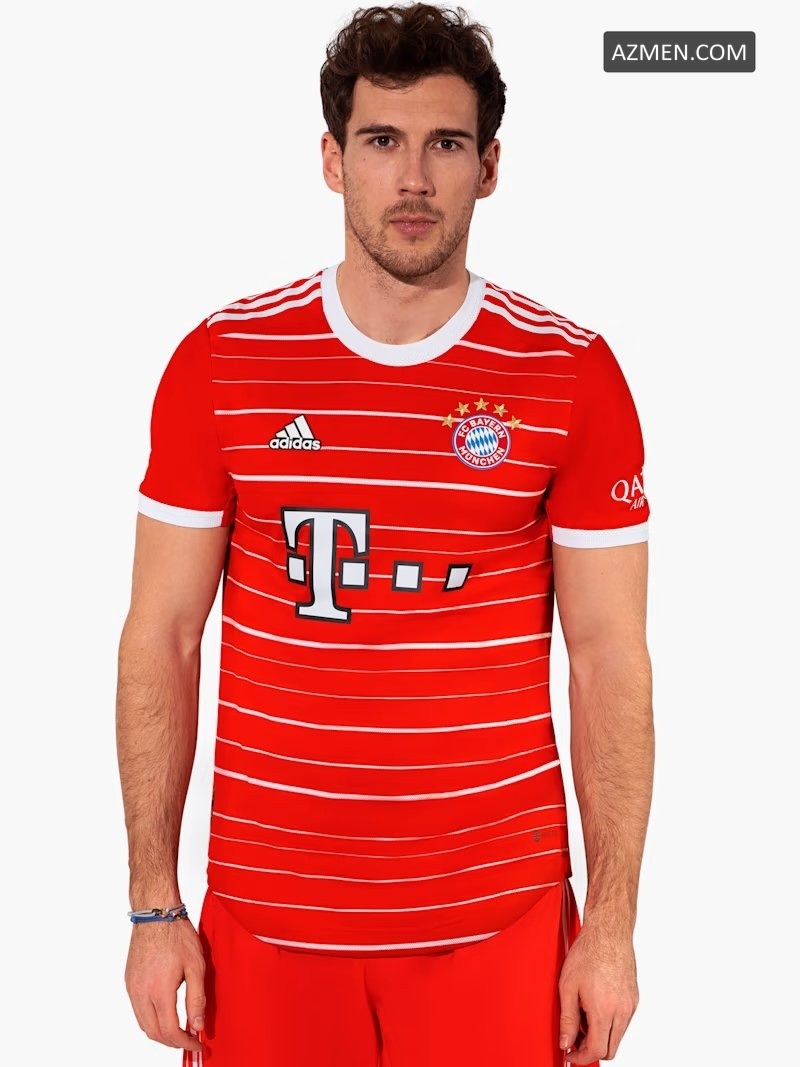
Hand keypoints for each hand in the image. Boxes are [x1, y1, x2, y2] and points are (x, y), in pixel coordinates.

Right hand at [124, 919, 205, 1052]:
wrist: (155, 913)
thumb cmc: (176, 934)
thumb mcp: (195, 965)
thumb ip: (196, 998)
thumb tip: (197, 1025)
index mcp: (158, 991)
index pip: (169, 1031)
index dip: (184, 1043)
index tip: (197, 1043)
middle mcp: (140, 993)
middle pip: (153, 1033)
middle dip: (172, 1042)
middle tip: (189, 1039)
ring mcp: (132, 987)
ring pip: (143, 1024)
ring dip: (160, 1032)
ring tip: (179, 1029)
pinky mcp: (129, 981)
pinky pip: (138, 1010)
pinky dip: (151, 1019)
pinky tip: (165, 1013)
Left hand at [557, 920, 638, 1063]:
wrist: (608, 931)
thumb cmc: (588, 952)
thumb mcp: (568, 986)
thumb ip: (567, 1019)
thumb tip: (565, 1042)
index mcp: (604, 1010)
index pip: (596, 1050)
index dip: (580, 1056)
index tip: (570, 1053)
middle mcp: (622, 1011)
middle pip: (610, 1049)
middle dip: (591, 1049)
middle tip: (574, 1039)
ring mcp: (631, 1005)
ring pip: (617, 1036)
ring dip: (600, 1035)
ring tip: (583, 1015)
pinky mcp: (634, 998)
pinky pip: (623, 1021)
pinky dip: (609, 1022)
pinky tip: (595, 1005)